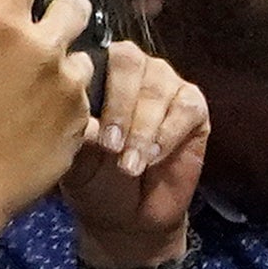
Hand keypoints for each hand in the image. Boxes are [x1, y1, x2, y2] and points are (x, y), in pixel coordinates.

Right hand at [0, 0, 106, 244]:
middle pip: (77, 4)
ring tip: (37, 86)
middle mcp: (42, 46)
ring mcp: (69, 80)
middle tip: (49, 24)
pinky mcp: (86, 111)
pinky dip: (71, 95)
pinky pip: (86, 90)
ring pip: (85, 52)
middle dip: (68, 8)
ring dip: (69, 60)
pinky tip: (44, 113)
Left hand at [58, 41, 211, 268]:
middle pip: (128, 61)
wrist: (128, 215)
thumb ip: (79, 129)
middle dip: (120, 106)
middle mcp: (130, 70)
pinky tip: (153, 158)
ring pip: (158, 87)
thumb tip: (89, 117)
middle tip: (111, 146)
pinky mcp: (193, 107)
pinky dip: (168, 136)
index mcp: (92, 71)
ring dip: (143, 129)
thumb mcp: (74, 156)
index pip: (89, 53)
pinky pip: (185, 109)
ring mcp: (164, 85)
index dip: (86, 81)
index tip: (83, 124)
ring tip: (129, 165)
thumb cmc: (93, 179)